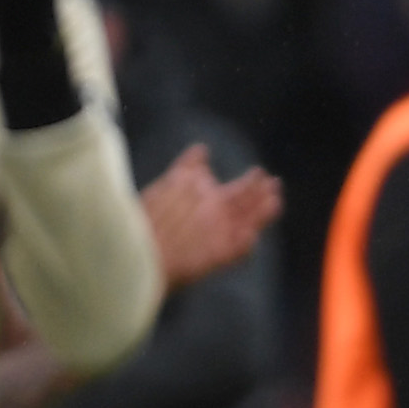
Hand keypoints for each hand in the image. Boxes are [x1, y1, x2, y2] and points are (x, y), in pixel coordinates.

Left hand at [138, 143, 281, 286]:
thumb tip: (202, 148)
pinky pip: (236, 253)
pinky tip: (249, 235)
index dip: (253, 183)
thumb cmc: (149, 216)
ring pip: (247, 226)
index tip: (261, 172)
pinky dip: (245, 245)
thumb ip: (187, 167)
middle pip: (246, 208)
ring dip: (261, 215)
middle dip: (261, 196)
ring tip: (273, 202)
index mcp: (212, 202)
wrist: (135, 248)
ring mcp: (219, 239)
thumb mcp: (169, 185)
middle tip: (273, 184)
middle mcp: (218, 220)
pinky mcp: (216, 258)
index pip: (239, 192)